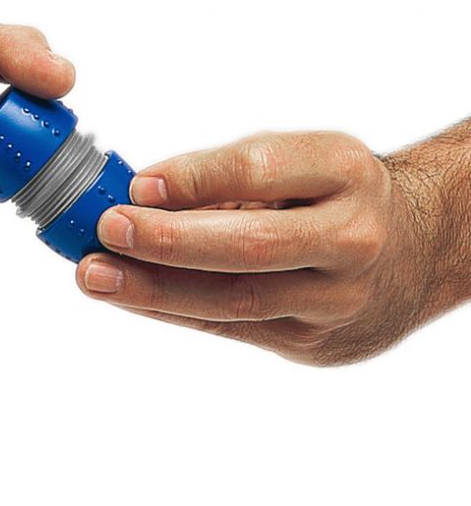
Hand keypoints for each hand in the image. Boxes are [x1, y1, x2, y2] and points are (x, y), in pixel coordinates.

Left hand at [76, 131, 435, 365]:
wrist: (409, 255)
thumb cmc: (334, 197)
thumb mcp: (299, 163)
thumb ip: (228, 176)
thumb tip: (142, 197)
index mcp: (345, 173)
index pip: (261, 170)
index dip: (195, 178)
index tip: (138, 185)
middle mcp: (350, 238)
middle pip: (250, 245)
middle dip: (169, 240)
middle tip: (109, 230)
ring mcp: (335, 299)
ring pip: (235, 299)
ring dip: (155, 289)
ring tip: (97, 276)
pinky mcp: (312, 342)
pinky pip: (230, 328)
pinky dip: (171, 310)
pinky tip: (128, 297)